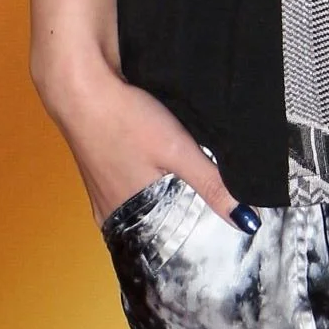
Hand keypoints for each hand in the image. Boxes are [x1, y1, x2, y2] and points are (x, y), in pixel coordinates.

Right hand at [38, 50, 248, 230]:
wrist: (80, 84)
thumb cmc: (124, 120)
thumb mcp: (178, 152)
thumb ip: (212, 185)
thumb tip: (248, 223)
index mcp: (128, 218)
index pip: (165, 244)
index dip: (192, 240)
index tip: (219, 237)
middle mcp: (111, 211)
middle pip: (155, 224)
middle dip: (183, 218)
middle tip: (216, 213)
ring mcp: (102, 189)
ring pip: (145, 203)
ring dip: (167, 196)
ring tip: (199, 191)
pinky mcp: (101, 167)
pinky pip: (133, 184)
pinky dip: (151, 180)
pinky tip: (165, 167)